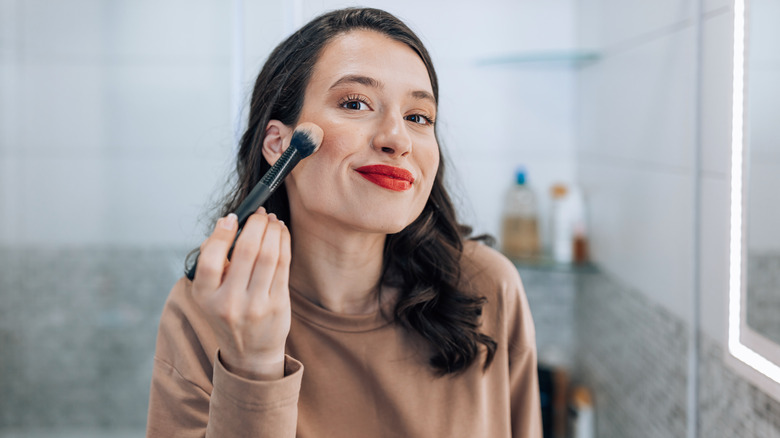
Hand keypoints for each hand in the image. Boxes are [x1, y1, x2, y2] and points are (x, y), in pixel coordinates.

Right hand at [191, 208, 291, 379]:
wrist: (249, 354)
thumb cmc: (228, 314)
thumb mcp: (208, 295)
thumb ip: (211, 262)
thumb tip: (226, 223)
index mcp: (205, 297)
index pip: (209, 259)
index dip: (222, 233)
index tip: (232, 218)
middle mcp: (228, 302)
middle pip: (246, 251)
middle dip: (255, 224)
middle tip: (259, 213)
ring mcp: (255, 305)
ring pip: (268, 255)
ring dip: (272, 230)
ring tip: (272, 220)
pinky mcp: (277, 304)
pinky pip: (283, 265)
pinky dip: (283, 242)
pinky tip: (281, 232)